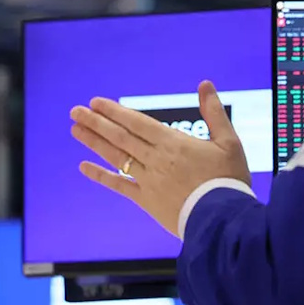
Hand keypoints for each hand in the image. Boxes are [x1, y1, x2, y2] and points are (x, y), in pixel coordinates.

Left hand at [70, 80, 250, 237]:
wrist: (223, 220)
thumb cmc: (228, 180)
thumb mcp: (228, 142)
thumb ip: (214, 112)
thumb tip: (205, 84)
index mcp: (173, 142)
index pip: (137, 122)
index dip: (115, 111)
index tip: (96, 102)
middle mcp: (155, 159)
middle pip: (120, 136)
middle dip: (96, 122)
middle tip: (75, 111)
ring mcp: (148, 180)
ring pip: (116, 157)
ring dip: (94, 142)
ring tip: (75, 130)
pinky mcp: (146, 200)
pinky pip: (120, 185)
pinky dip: (101, 176)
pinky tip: (84, 167)